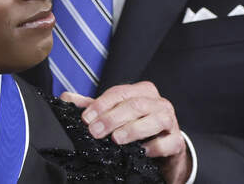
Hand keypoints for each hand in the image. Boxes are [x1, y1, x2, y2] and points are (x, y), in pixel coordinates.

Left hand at [62, 82, 190, 183]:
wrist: (162, 150)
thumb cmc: (137, 127)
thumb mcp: (114, 115)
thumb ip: (93, 107)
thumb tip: (66, 98)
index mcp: (143, 92)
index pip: (120, 93)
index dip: (101, 105)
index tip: (86, 119)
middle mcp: (159, 103)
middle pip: (135, 105)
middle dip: (112, 118)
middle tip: (95, 131)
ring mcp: (170, 121)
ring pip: (154, 119)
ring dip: (133, 129)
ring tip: (117, 139)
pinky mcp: (177, 142)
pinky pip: (168, 142)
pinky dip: (155, 147)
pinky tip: (142, 151)